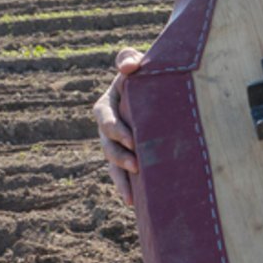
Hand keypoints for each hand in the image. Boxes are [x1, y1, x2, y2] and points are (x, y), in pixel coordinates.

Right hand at [94, 47, 143, 205]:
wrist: (158, 85)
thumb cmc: (146, 71)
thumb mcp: (136, 62)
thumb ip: (128, 59)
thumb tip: (128, 67)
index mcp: (108, 103)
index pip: (105, 116)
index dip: (115, 128)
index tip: (132, 139)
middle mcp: (109, 126)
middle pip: (108, 144)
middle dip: (120, 156)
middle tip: (137, 165)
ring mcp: (117, 143)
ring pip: (113, 163)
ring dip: (121, 178)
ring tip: (132, 194)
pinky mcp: (128, 154)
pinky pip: (122, 173)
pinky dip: (126, 186)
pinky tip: (134, 202)